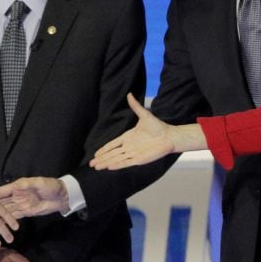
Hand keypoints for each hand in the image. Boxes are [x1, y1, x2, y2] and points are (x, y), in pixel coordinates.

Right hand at [0, 176, 69, 217]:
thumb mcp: (39, 182)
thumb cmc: (50, 186)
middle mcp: (16, 195)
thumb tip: (16, 186)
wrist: (62, 196)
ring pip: (6, 211)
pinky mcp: (26, 212)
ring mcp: (21, 204)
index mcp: (17, 186)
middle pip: (1, 202)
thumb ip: (27, 185)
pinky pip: (15, 217)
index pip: (2, 191)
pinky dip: (7, 221)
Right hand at [90, 94, 204, 169]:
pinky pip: (126, 162)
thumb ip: (135, 106)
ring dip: (106, 163)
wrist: (169, 135)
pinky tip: (109, 167)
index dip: (104, 149)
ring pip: (116, 159)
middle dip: (101, 158)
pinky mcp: (140, 159)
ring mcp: (134, 153)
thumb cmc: (158, 126)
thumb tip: (129, 94)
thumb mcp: (144, 115)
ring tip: (96, 167)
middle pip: (112, 154)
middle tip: (91, 164)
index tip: (95, 154)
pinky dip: (117, 164)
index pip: (113, 145)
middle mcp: (129, 147)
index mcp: (128, 138)